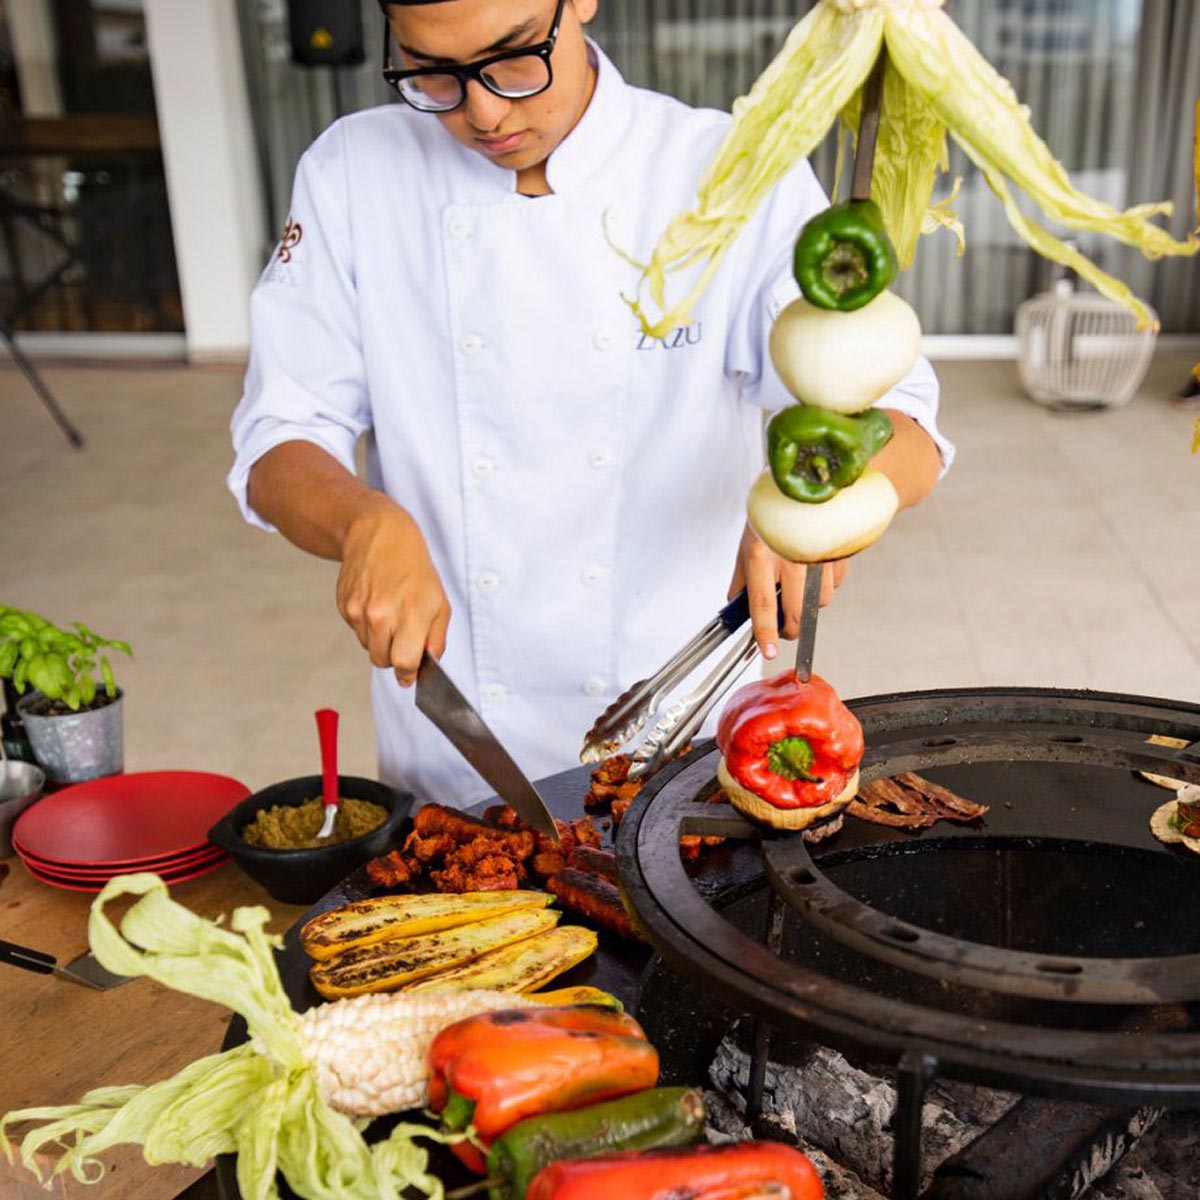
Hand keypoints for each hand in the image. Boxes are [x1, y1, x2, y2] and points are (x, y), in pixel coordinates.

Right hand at [336, 501, 450, 687]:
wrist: (379, 534)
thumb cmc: (415, 569)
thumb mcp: (440, 602)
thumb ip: (436, 639)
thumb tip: (427, 665)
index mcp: (411, 613)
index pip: (404, 662)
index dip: (408, 673)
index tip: (409, 675)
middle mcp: (382, 614)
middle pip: (383, 661)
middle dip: (394, 658)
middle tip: (403, 639)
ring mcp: (359, 610)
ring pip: (368, 647)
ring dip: (380, 640)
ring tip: (390, 612)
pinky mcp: (344, 606)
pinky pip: (356, 631)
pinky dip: (366, 625)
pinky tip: (376, 601)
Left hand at [728, 523, 847, 660]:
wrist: (806, 482)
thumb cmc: (771, 515)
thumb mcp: (747, 543)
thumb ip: (741, 579)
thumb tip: (736, 607)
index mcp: (762, 555)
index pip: (763, 604)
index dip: (766, 632)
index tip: (769, 651)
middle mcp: (790, 557)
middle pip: (796, 613)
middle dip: (790, 629)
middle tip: (785, 627)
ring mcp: (817, 556)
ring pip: (819, 603)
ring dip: (810, 603)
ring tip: (800, 582)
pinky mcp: (838, 553)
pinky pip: (834, 585)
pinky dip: (825, 585)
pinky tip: (816, 567)